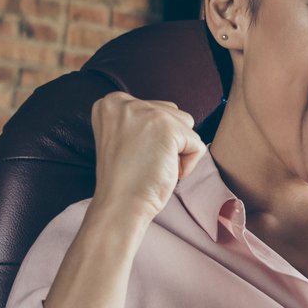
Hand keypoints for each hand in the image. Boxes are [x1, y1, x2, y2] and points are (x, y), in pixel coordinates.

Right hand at [88, 91, 206, 223]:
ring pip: (186, 124)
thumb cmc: (125, 180)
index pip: (154, 110)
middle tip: (144, 162)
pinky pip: (197, 144)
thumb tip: (177, 116)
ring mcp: (146, 112)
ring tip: (154, 165)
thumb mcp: (125, 137)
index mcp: (110, 103)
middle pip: (172, 113)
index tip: (134, 156)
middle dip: (167, 141)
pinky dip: (188, 164)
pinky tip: (164, 172)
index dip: (154, 138)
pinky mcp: (167, 128)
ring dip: (178, 150)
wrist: (119, 206)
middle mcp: (124, 102)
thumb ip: (143, 120)